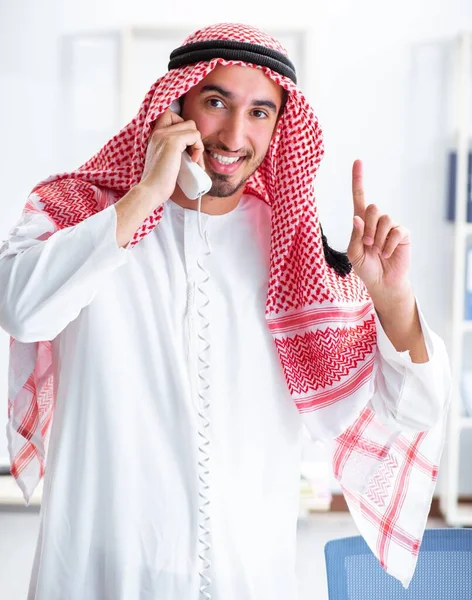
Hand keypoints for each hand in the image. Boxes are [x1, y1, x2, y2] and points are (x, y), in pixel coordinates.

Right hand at [139, 107, 204, 203]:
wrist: (151, 190)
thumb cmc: (159, 182)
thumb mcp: (165, 161)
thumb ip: (172, 152)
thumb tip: (191, 150)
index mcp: (154, 135)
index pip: (169, 115)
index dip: (182, 125)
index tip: (186, 146)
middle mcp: (158, 132)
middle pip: (185, 121)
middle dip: (193, 138)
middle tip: (192, 156)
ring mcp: (165, 135)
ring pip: (192, 127)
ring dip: (198, 144)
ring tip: (194, 161)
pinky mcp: (173, 142)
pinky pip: (195, 136)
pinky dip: (199, 149)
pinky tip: (194, 162)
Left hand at [347, 159, 411, 301]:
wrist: (382, 282)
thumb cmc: (365, 268)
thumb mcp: (353, 254)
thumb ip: (354, 236)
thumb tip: (357, 217)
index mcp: (361, 222)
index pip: (359, 196)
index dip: (358, 179)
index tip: (358, 161)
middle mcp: (377, 220)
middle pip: (373, 207)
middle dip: (367, 227)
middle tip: (367, 244)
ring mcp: (391, 226)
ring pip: (384, 219)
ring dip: (377, 237)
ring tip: (376, 250)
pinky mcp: (403, 234)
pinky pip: (395, 231)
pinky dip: (388, 244)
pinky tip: (386, 254)